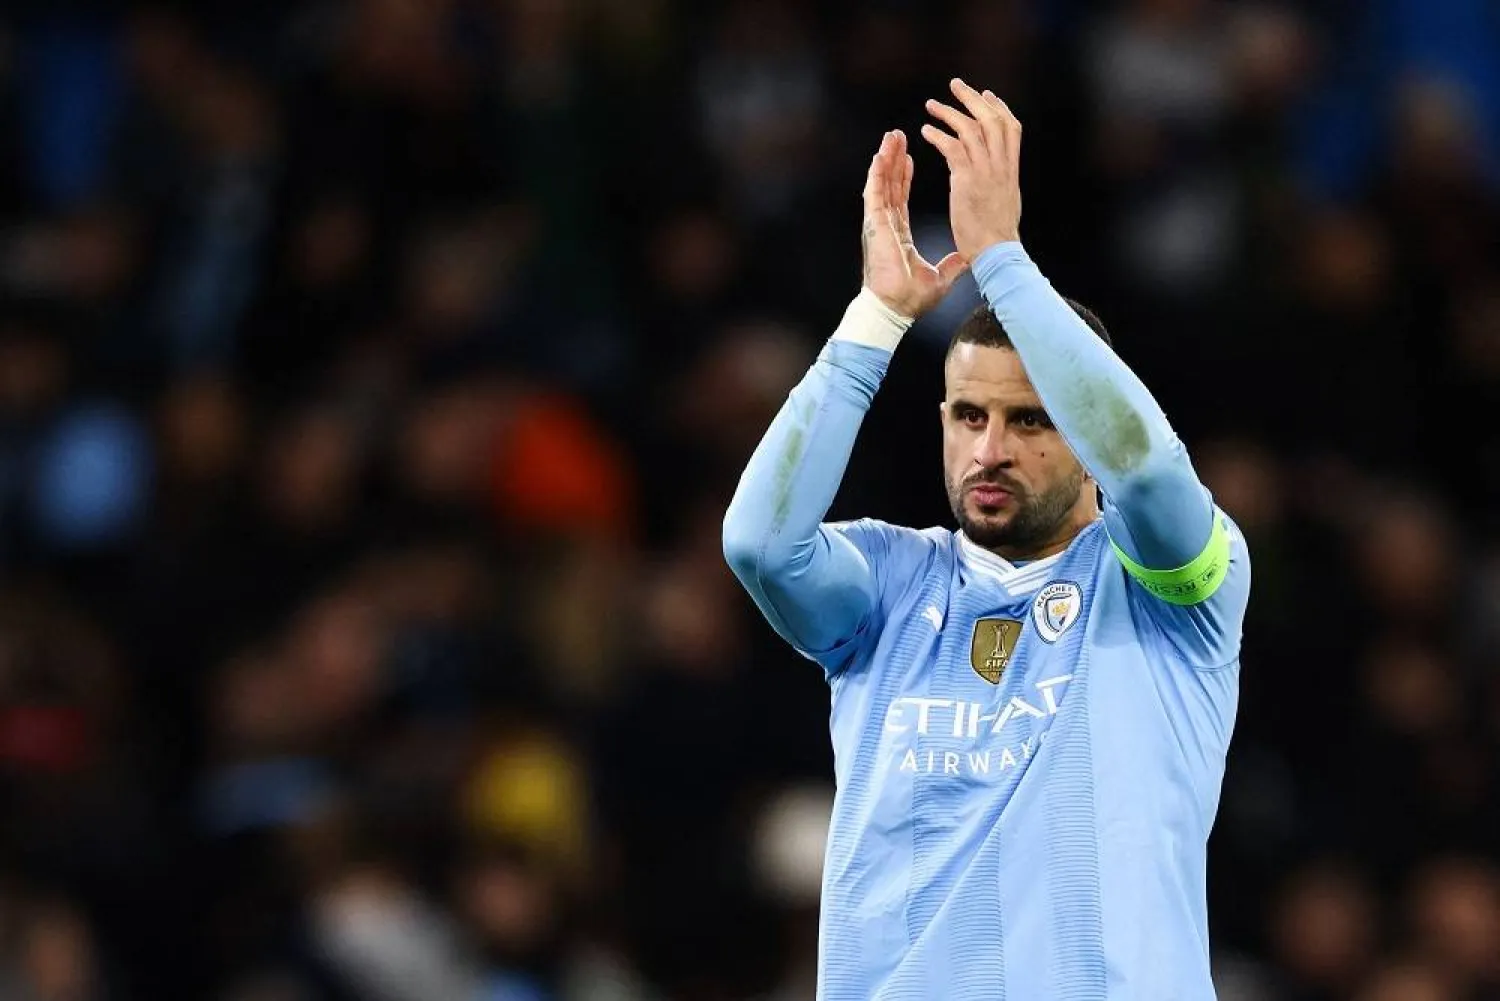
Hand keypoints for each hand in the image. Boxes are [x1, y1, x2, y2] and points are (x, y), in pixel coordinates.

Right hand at [860, 129, 968, 317]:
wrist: (895, 309)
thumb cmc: (910, 298)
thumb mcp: (941, 277)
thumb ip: (952, 264)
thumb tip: (967, 258)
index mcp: (899, 233)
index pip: (902, 197)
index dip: (905, 177)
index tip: (910, 158)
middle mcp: (887, 224)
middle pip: (891, 184)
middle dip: (895, 159)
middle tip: (898, 136)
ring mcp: (879, 223)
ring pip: (882, 183)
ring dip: (886, 158)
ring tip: (891, 136)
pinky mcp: (874, 225)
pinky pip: (875, 193)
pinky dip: (877, 173)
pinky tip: (881, 155)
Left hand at [920, 78, 1022, 261]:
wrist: (997, 253)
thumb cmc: (998, 239)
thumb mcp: (1006, 205)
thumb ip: (1001, 187)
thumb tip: (999, 184)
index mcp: (1011, 170)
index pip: (1011, 128)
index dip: (999, 109)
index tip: (986, 95)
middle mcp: (1002, 165)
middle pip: (991, 119)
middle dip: (972, 99)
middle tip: (955, 84)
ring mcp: (986, 171)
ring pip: (970, 128)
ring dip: (949, 113)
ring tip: (931, 105)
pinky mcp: (968, 180)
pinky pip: (952, 147)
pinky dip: (938, 136)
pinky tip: (926, 132)